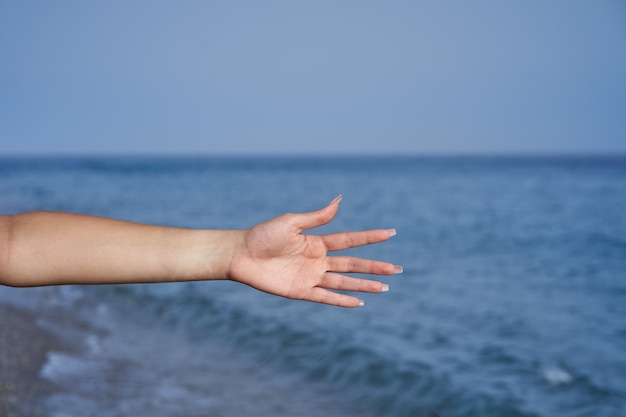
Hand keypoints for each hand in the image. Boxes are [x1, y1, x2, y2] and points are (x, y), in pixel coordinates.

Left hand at [228, 196, 400, 306]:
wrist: (240, 254)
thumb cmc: (263, 235)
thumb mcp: (291, 222)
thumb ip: (317, 217)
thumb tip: (339, 201)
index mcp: (317, 242)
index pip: (350, 240)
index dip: (370, 238)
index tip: (391, 233)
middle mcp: (318, 260)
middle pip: (353, 264)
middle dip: (375, 266)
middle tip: (397, 269)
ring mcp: (310, 276)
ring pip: (344, 281)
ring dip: (364, 284)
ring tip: (385, 287)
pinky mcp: (300, 291)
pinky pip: (325, 297)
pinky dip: (342, 300)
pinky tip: (359, 302)